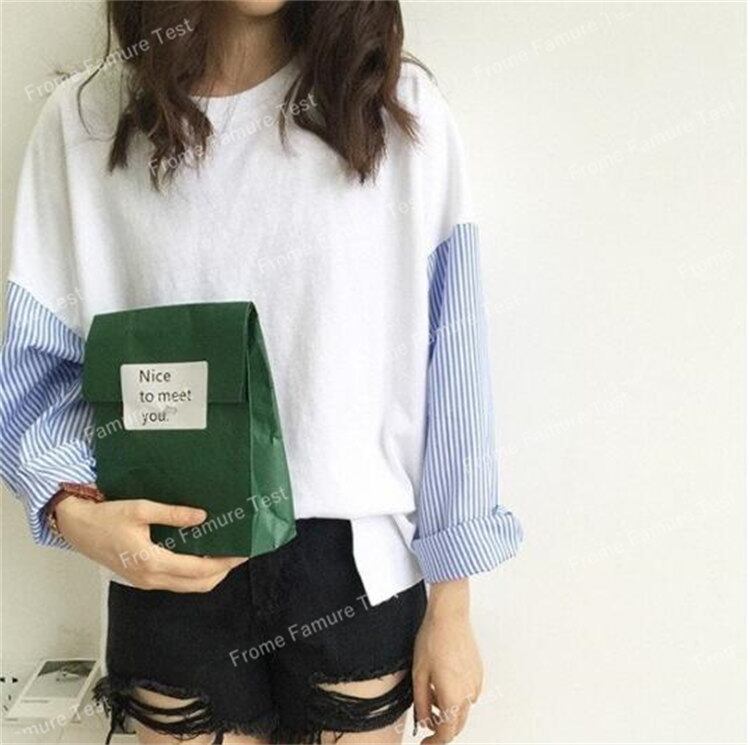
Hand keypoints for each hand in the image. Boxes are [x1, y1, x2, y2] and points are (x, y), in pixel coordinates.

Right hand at [55, 497, 246, 592]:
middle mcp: (151, 578)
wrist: (77, 528)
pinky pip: (175, 582)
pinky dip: (193, 574)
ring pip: (187, 586)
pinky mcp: (142, 579)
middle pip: (197, 585)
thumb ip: (172, 514)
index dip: (223, 563)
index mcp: (151, 562)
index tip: (241, 554)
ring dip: (208, 574)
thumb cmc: (106, 517)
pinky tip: (201, 556)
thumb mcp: (140, 509)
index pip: (198, 570)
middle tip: (238, 554)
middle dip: (221, 572)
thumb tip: (201, 516)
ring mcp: (146, 582)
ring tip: (224, 554)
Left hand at [413, 579, 482, 743]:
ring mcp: (476, 682)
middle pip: (457, 724)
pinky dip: (456, 695)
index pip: (447, 733)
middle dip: (441, 726)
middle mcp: (468, 693)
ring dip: (448, 709)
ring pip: (463, 708)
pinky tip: (443, 679)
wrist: (449, 616)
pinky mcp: (478, 672)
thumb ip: (420, 702)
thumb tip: (423, 720)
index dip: (435, 742)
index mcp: (453, 696)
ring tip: (430, 691)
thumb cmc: (433, 639)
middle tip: (425, 718)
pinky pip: (468, 693)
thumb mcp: (419, 674)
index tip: (426, 743)